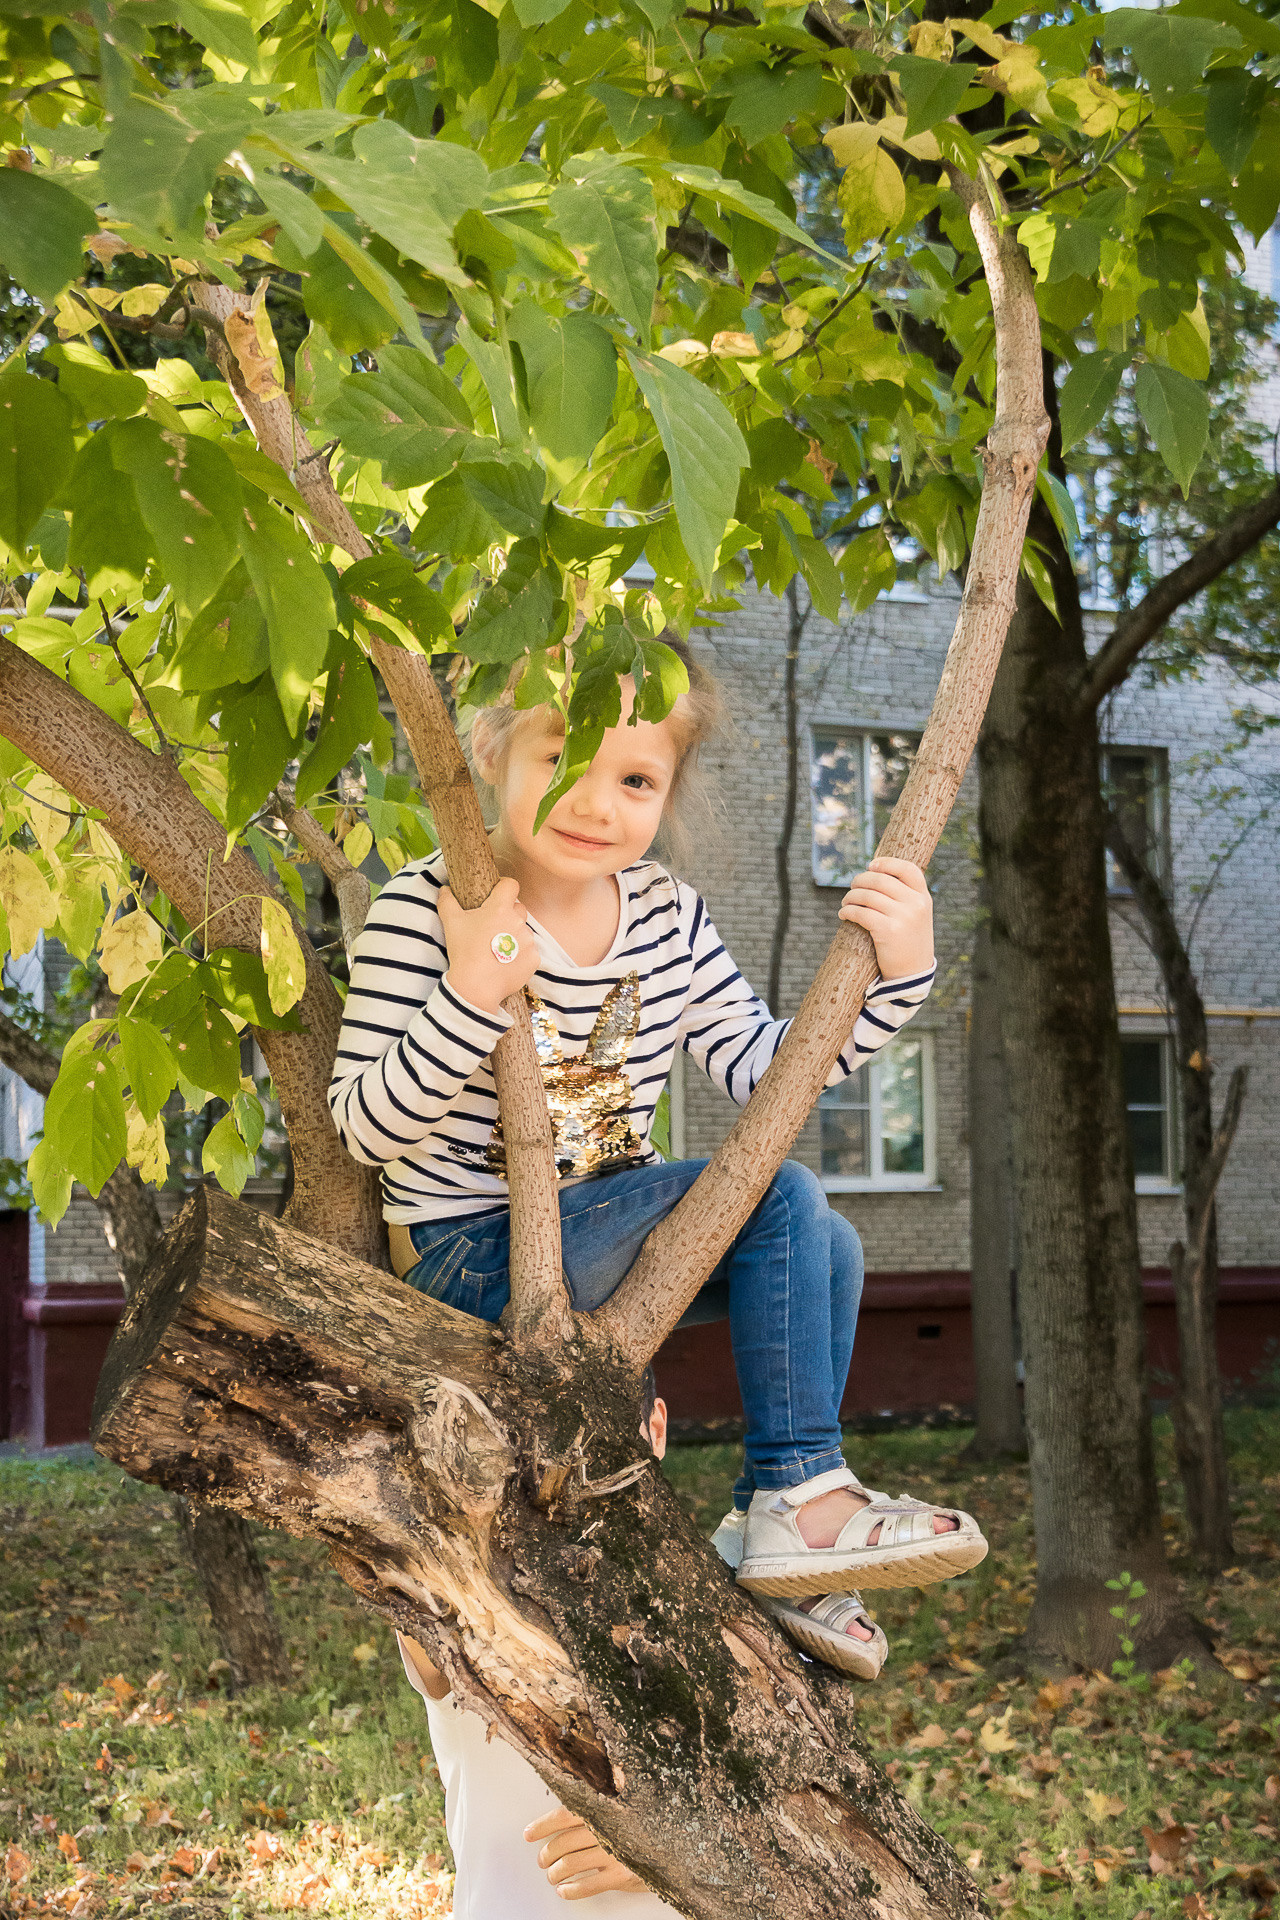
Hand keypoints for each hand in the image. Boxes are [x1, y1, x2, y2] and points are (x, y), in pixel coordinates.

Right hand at [437, 876, 539, 1013]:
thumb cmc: (463, 951)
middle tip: (492, 928)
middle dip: (508, 914)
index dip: (503, 886)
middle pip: (518, 908)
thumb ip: (447, 901)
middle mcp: (519, 921)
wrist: (475, 986)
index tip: (496, 894)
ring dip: (514, 935)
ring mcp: (529, 941)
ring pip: (524, 931)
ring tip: (497, 949)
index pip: (510, 885)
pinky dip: (520, 955)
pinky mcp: (534, 958)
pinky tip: (505, 963)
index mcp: (500, 908)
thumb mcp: (451, 923)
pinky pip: (529, 951)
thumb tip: (444, 889)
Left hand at [524, 1807, 645, 1899]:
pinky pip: (586, 1886)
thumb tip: (563, 1819)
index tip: (529, 1834)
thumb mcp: (622, 1810)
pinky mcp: (621, 1875)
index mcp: (603, 1808)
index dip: (542, 1825)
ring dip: (555, 1873)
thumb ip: (597, 1811)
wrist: (676, 1847)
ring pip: (570, 1864)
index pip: (563, 1814)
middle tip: (542, 1860)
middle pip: (563, 1842)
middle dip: (547, 1854)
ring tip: (553, 1876)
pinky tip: (564, 1891)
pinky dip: (570, 1890)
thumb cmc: (644, 1826)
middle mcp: (606, 1828)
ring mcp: (613, 1852)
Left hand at [838, 856, 933, 979]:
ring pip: (867, 895)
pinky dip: (848, 911)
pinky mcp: (888, 931)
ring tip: (846, 903)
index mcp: (924, 897)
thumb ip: (906, 896)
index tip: (870, 866)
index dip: (887, 863)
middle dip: (860, 881)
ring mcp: (903, 917)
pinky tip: (843, 914)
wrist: (913, 974)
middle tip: (852, 887)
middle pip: (880, 880)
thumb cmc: (909, 941)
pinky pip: (861, 913)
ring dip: (850, 897)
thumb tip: (876, 874)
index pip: (908, 869)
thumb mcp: (917, 915)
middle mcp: (916, 904)